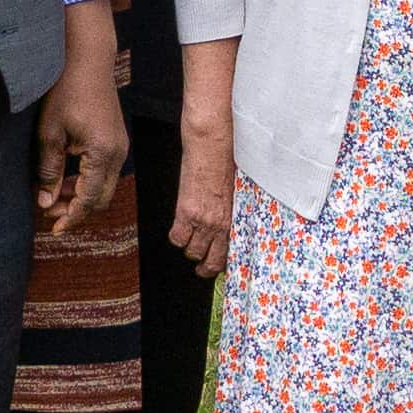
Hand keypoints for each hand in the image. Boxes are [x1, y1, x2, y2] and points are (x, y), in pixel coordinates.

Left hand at [36, 63, 127, 233]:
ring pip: (104, 186)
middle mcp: (118, 153)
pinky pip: (105, 171)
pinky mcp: (117, 139)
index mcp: (103, 153)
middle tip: (49, 212)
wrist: (87, 59)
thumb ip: (49, 171)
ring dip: (82, 195)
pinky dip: (88, 181)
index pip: (89, 199)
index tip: (53, 229)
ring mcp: (121, 146)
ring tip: (53, 196)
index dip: (71, 217)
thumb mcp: (49, 133)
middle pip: (102, 198)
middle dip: (77, 210)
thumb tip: (45, 202)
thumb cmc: (66, 91)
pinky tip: (67, 178)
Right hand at [170, 122, 235, 270]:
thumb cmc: (226, 162)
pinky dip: (177, 236)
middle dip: (204, 266)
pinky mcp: (186, 211)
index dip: (221, 264)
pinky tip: (180, 228)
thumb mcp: (235, 191)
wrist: (212, 146)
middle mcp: (219, 223)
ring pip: (192, 251)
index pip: (229, 252)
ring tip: (190, 242)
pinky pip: (177, 237)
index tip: (217, 266)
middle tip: (200, 266)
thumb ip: (231, 211)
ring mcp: (202, 220)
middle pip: (210, 259)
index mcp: (234, 218)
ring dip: (189, 248)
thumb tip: (226, 224)